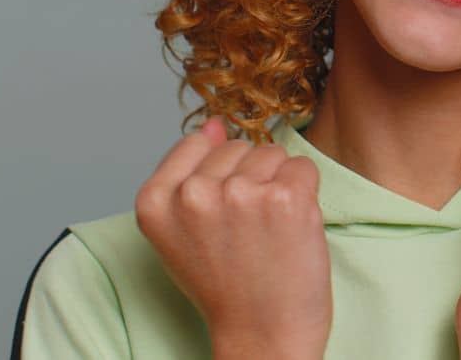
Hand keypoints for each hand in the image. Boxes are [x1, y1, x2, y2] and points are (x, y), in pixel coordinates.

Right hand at [135, 117, 331, 359]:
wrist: (263, 336)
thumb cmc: (226, 286)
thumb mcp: (182, 232)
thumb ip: (188, 174)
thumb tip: (214, 123)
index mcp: (155, 201)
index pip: (198, 143)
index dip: (219, 178)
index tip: (221, 218)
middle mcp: (193, 194)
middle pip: (239, 146)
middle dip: (250, 179)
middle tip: (247, 233)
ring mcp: (240, 194)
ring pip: (272, 153)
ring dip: (278, 186)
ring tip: (268, 232)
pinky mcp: (285, 198)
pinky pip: (303, 167)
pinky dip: (305, 195)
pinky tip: (291, 230)